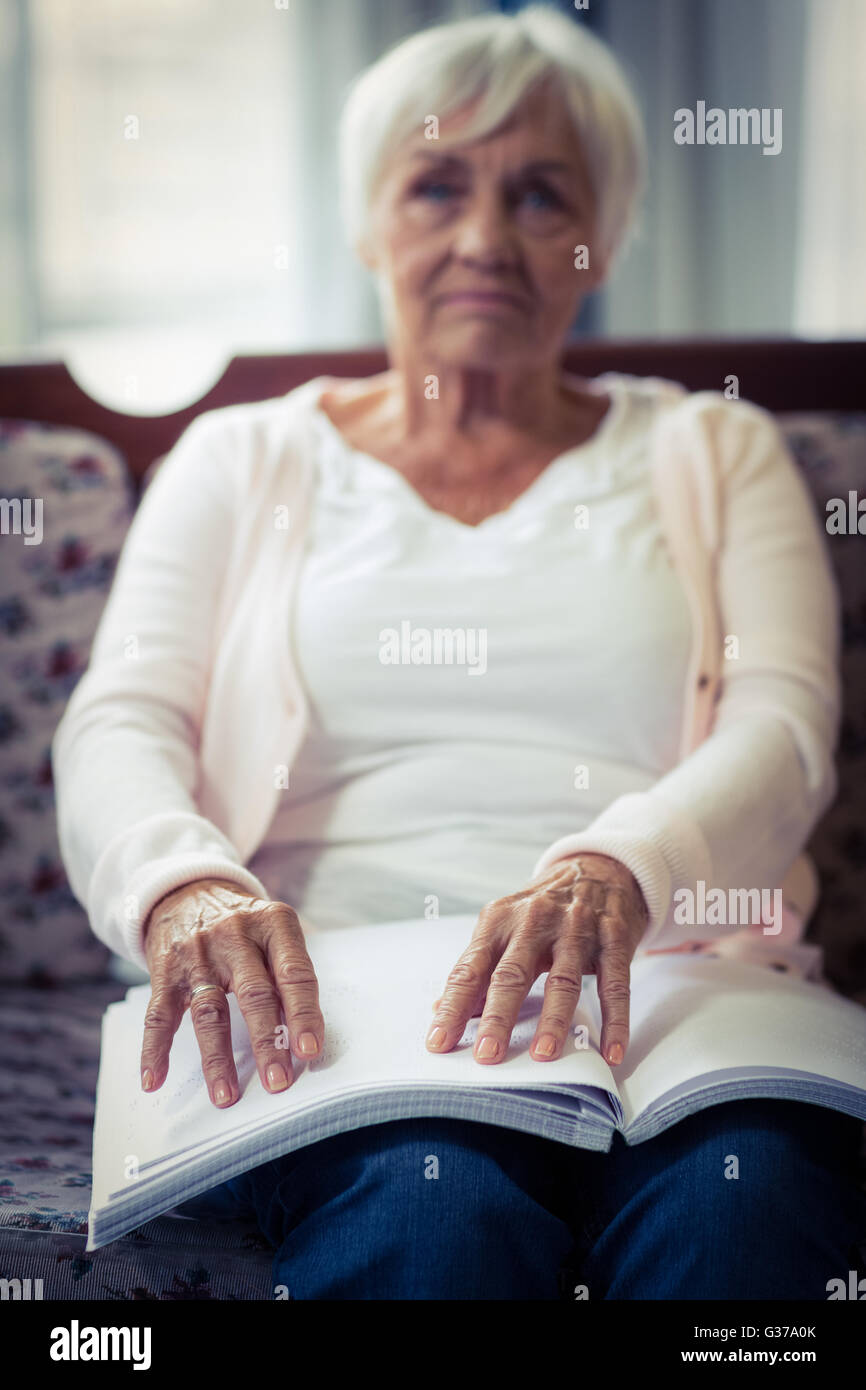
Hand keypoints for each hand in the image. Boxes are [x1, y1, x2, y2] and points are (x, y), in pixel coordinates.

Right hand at [140, 878, 324, 1108]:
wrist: (188, 890)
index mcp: (274, 924)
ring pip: (209, 1011)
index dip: (304, 1014)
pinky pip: (159, 1015)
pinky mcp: (165, 970)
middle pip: (255, 994)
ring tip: (226, 1095)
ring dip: (217, 1058)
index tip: (310, 1051)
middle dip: (268, 1042)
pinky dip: (155, 1050)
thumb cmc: (246, 924)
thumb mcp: (275, 926)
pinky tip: (154, 1079)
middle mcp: (236, 935)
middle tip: (278, 1081)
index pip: (294, 974)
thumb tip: (313, 1032)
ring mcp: (198, 953)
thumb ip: (293, 969)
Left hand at [425, 854, 648, 1067]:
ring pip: (563, 981)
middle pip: (512, 975)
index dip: (453, 1006)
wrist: (597, 869)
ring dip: (553, 1021)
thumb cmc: (543, 908)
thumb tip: (441, 1010)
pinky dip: (614, 1021)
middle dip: (497, 1017)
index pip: (470, 968)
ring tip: (543, 1055)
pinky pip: (614, 985)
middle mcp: (536, 921)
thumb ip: (478, 967)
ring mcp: (577, 929)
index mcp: (499, 920)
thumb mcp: (505, 926)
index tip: (439, 1041)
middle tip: (486, 1055)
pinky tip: (610, 1051)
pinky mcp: (613, 939)